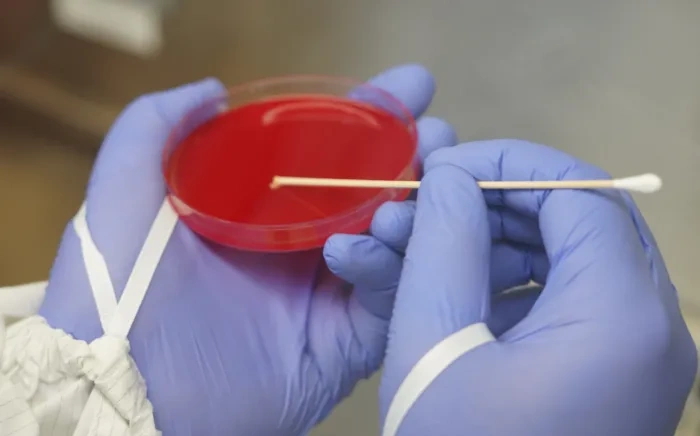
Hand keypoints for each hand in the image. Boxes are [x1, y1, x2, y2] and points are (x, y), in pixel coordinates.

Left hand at [39, 65, 458, 434]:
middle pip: (372, 195)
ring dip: (420, 206)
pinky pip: (389, 299)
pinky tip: (384, 234)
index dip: (368, 119)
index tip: (408, 88)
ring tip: (434, 174)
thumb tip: (210, 91)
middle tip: (438, 133)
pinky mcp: (342, 345)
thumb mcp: (121, 197)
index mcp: (260, 213)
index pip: (327, 155)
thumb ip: (152, 130)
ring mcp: (324, 297)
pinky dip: (397, 265)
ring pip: (393, 244)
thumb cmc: (113, 294)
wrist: (125, 393)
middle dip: (412, 158)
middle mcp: (298, 250)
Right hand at [379, 140, 697, 435]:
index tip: (442, 169)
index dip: (508, 165)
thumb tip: (451, 176)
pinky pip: (572, 303)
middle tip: (427, 205)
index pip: (581, 194)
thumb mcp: (434, 345)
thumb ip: (444, 245)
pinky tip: (455, 291)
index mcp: (624, 318)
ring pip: (575, 260)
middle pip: (584, 222)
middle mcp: (653, 330)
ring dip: (501, 241)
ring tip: (425, 246)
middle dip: (498, 202)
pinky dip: (515, 283)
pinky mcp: (615, 378)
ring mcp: (639, 358)